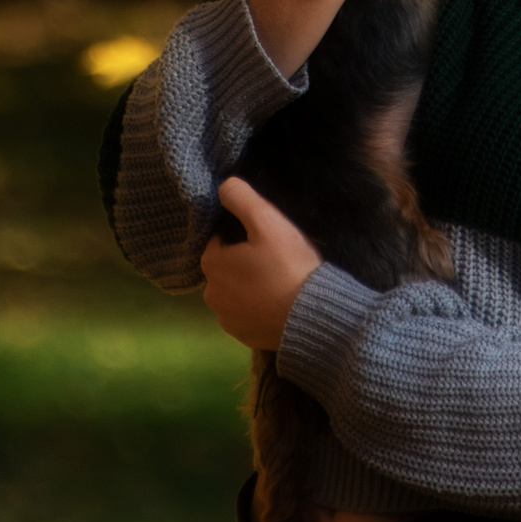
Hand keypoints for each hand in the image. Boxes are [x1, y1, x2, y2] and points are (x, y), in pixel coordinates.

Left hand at [201, 178, 323, 351]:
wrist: (310, 316)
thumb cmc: (288, 265)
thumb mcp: (268, 222)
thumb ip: (242, 198)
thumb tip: (223, 185)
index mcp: (211, 263)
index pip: (220, 240)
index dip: (243, 236)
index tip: (267, 238)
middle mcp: (210, 293)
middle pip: (226, 267)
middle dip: (244, 261)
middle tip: (276, 258)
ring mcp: (225, 318)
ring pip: (235, 292)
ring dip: (249, 285)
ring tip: (279, 281)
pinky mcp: (241, 336)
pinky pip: (245, 314)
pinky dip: (256, 307)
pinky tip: (278, 302)